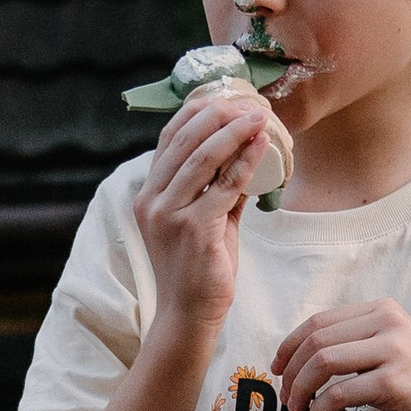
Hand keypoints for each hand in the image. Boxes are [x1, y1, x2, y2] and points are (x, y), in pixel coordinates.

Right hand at [128, 92, 279, 339]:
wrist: (190, 314)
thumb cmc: (198, 268)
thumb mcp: (204, 220)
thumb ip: (218, 187)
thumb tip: (248, 154)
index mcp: (148, 194)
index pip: (168, 137)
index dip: (197, 111)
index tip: (227, 97)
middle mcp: (151, 200)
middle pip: (184, 139)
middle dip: (219, 114)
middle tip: (249, 103)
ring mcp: (169, 215)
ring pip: (202, 157)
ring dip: (235, 132)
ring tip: (260, 117)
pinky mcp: (193, 230)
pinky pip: (224, 186)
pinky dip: (246, 162)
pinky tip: (263, 147)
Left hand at [271, 302, 410, 410]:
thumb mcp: (390, 346)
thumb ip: (355, 341)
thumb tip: (301, 358)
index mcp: (382, 310)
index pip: (320, 320)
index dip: (289, 344)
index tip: (277, 367)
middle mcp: (387, 323)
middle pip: (316, 340)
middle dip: (291, 370)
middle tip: (285, 395)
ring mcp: (392, 350)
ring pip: (323, 362)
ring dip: (300, 388)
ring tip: (297, 408)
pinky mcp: (393, 381)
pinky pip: (340, 393)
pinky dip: (320, 408)